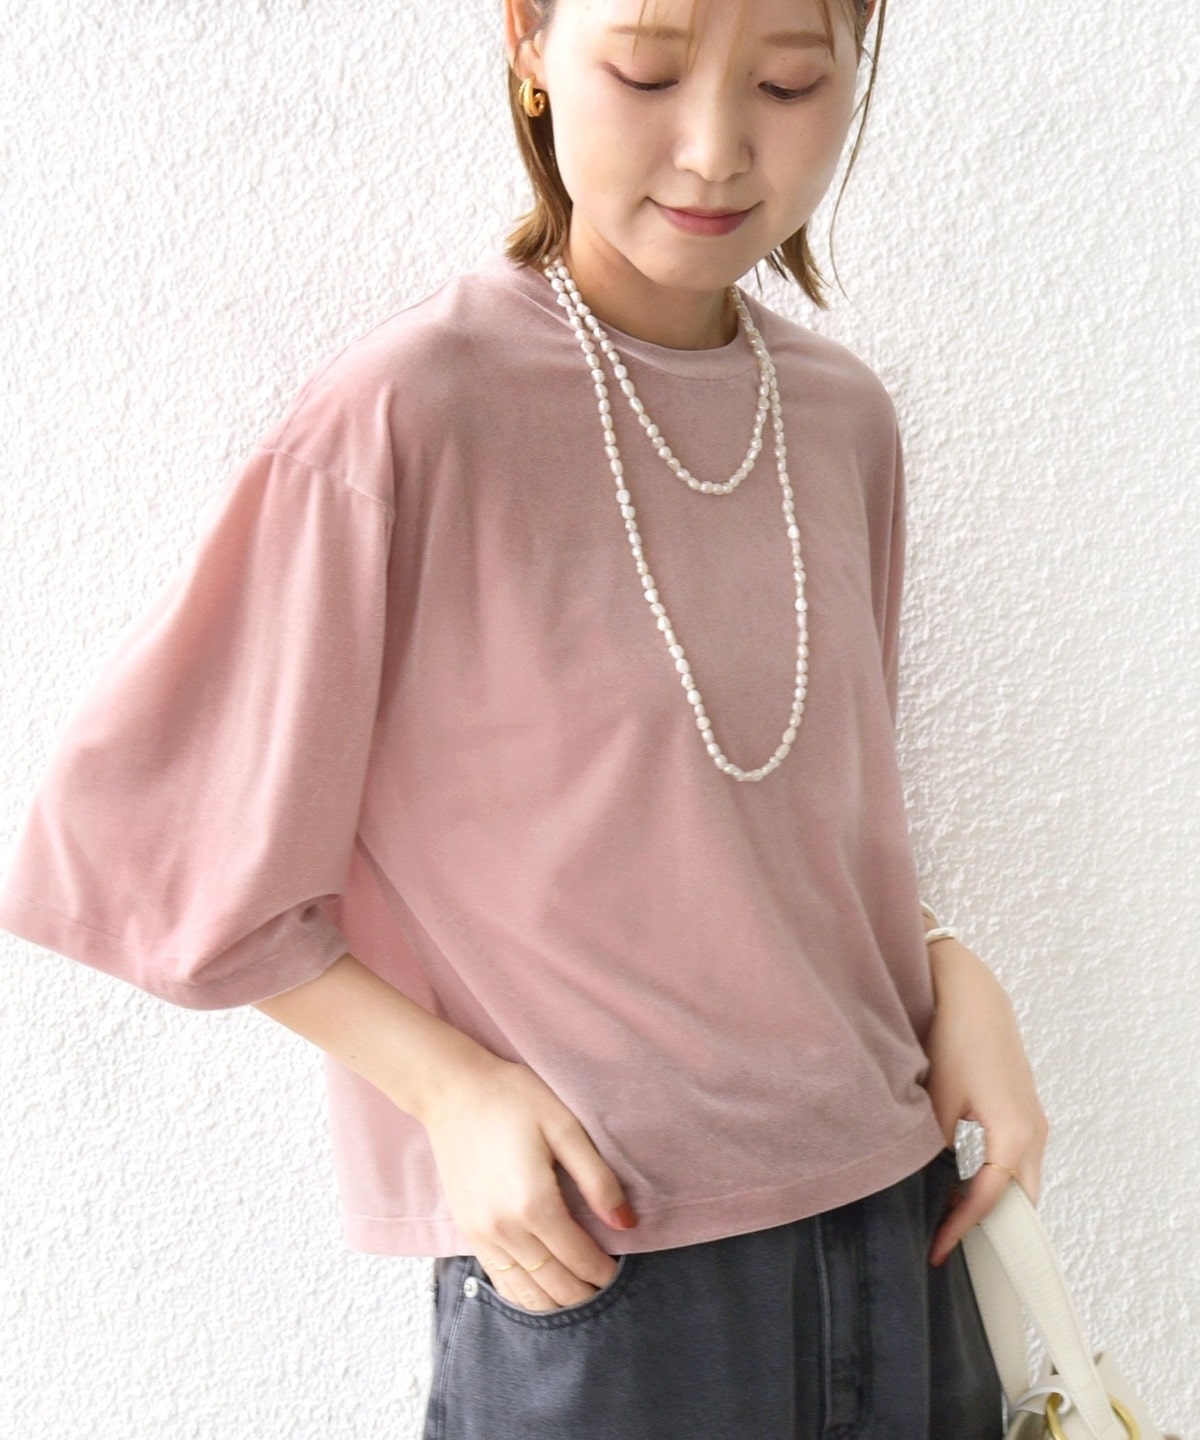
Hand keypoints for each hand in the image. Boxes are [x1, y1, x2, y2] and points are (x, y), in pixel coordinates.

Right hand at [420, 1055, 637, 1310]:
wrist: (452, 1091)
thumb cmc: (513, 1099)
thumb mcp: (565, 1127)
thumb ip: (597, 1179)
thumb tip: (626, 1223)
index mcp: (534, 1203)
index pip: (578, 1257)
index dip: (604, 1272)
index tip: (622, 1273)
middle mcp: (504, 1229)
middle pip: (554, 1284)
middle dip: (585, 1294)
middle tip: (608, 1291)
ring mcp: (481, 1234)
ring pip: (525, 1291)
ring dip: (556, 1302)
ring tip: (581, 1297)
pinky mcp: (467, 1231)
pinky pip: (499, 1280)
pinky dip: (525, 1294)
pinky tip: (542, 1293)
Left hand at [922, 938, 1049, 1265]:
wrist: (969, 991)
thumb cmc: (952, 1038)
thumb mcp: (936, 1100)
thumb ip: (937, 1150)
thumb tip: (927, 1186)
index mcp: (1013, 1135)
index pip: (989, 1201)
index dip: (961, 1230)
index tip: (936, 1252)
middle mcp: (1033, 1133)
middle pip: (1020, 1201)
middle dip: (991, 1230)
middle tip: (951, 1247)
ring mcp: (1034, 1120)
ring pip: (1021, 1181)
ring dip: (995, 1204)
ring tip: (954, 1222)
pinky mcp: (1025, 1109)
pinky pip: (1018, 1160)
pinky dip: (998, 1180)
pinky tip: (965, 1183)